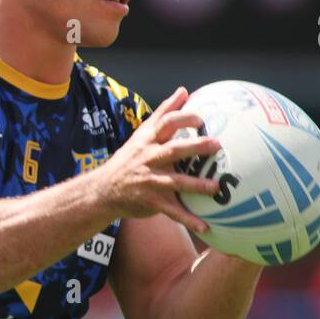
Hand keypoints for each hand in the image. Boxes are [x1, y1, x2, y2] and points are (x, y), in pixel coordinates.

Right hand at [99, 86, 222, 232]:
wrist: (103, 190)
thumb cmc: (129, 159)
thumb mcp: (142, 134)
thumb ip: (163, 112)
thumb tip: (183, 91)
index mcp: (148, 142)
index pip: (165, 125)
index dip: (183, 119)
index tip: (201, 119)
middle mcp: (148, 159)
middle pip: (172, 150)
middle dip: (194, 147)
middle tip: (216, 145)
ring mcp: (149, 181)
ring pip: (174, 182)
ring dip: (195, 185)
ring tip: (215, 188)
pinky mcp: (151, 201)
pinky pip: (172, 212)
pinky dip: (188, 220)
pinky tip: (205, 227)